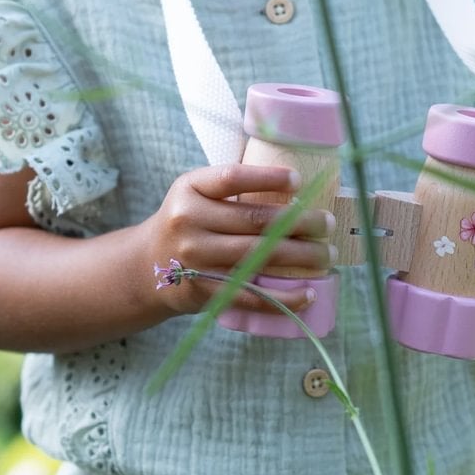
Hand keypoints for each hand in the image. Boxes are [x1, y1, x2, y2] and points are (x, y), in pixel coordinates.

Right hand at [143, 163, 335, 317]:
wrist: (147, 267)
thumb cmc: (187, 223)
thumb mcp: (195, 193)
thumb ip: (231, 187)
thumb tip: (297, 187)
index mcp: (189, 189)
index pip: (231, 178)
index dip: (267, 178)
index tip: (299, 181)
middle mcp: (188, 222)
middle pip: (254, 220)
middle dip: (300, 222)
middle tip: (327, 224)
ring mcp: (195, 259)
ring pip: (258, 256)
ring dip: (301, 257)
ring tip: (327, 254)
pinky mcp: (204, 291)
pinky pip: (251, 294)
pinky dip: (283, 296)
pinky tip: (309, 293)